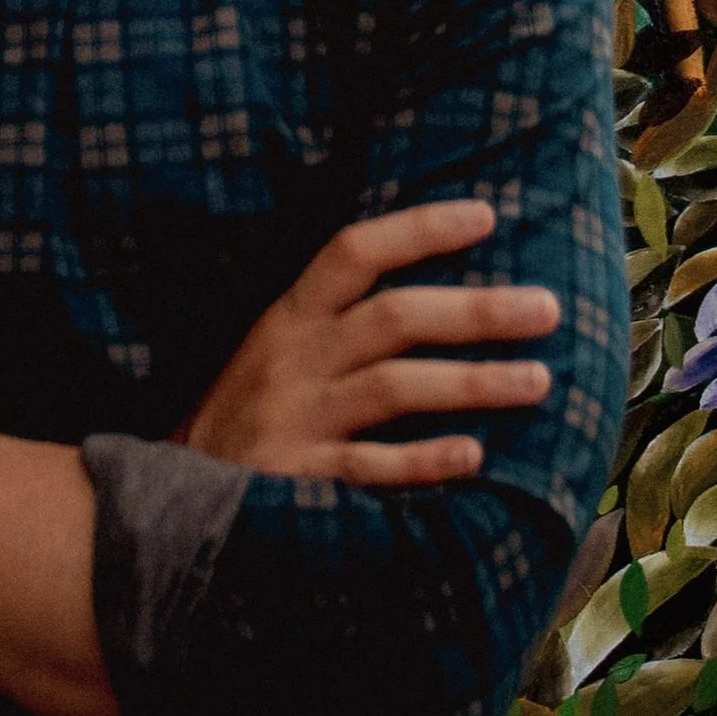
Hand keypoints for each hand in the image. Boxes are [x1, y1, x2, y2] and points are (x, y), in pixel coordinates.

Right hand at [181, 202, 558, 484]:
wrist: (168, 499)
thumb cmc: (245, 418)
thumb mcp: (275, 351)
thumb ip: (337, 319)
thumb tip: (440, 290)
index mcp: (288, 319)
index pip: (353, 253)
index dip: (419, 229)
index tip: (486, 216)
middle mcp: (292, 360)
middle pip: (393, 317)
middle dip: (476, 310)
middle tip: (548, 309)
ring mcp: (294, 420)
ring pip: (392, 387)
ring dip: (471, 382)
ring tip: (538, 381)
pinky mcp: (295, 480)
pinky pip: (366, 467)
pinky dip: (421, 461)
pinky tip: (473, 456)